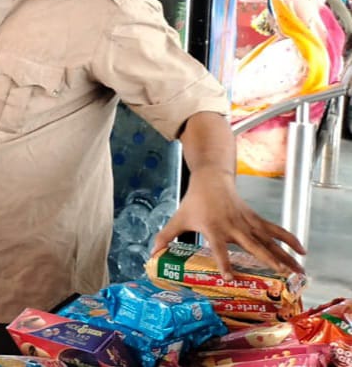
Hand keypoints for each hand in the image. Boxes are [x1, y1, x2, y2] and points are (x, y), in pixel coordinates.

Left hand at [152, 168, 305, 276]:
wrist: (211, 178)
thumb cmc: (194, 202)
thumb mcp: (177, 218)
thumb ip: (165, 237)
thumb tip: (152, 255)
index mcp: (214, 229)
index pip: (219, 249)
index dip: (224, 263)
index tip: (230, 277)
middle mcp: (234, 227)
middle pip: (252, 246)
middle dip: (267, 260)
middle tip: (280, 276)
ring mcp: (248, 222)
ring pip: (269, 241)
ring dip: (285, 256)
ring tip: (299, 272)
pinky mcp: (256, 219)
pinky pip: (276, 230)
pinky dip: (289, 239)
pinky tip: (302, 252)